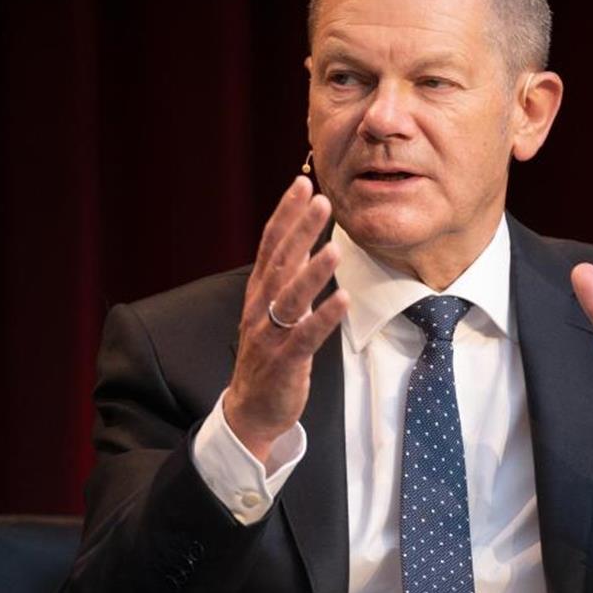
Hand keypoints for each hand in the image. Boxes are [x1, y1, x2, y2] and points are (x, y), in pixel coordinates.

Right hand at [223, 176, 348, 463]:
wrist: (250, 409)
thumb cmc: (268, 353)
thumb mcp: (273, 309)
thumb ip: (287, 276)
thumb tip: (306, 239)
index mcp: (258, 291)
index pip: (270, 243)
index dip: (285, 213)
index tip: (302, 183)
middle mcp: (260, 308)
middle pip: (280, 262)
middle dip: (300, 229)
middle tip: (320, 199)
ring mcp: (270, 335)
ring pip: (290, 298)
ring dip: (312, 272)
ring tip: (333, 247)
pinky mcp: (285, 361)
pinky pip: (305, 337)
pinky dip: (322, 318)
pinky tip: (342, 301)